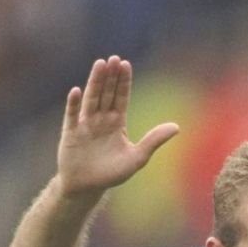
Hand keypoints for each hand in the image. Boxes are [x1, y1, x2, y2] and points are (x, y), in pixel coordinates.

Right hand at [56, 56, 178, 197]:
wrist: (87, 188)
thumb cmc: (111, 174)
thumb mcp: (137, 158)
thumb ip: (154, 141)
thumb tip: (177, 127)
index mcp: (117, 123)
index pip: (121, 97)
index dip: (123, 81)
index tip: (125, 64)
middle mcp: (101, 119)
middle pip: (106, 93)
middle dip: (110, 76)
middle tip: (114, 58)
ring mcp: (85, 125)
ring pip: (91, 99)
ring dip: (94, 82)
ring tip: (99, 64)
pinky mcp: (70, 133)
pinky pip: (72, 116)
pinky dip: (73, 104)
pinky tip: (76, 91)